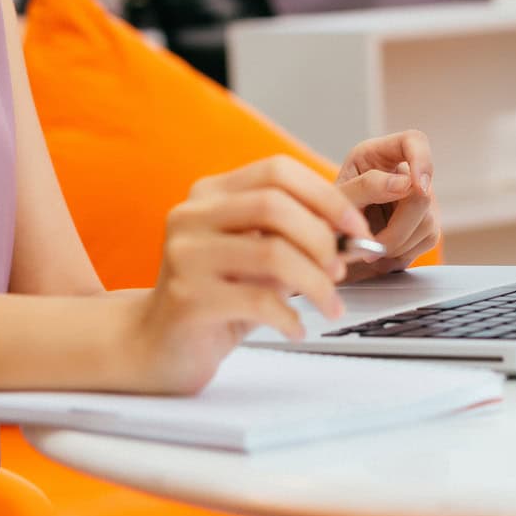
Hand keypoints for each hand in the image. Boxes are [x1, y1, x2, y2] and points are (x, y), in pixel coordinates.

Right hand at [129, 155, 374, 393]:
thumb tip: (355, 229)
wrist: (159, 344)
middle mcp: (191, 215)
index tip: (356, 228)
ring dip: (315, 283)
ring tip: (329, 305)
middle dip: (322, 239)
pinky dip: (290, 317)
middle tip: (340, 272)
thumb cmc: (217, 297)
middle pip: (273, 205)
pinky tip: (295, 328)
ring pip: (270, 253)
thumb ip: (298, 237)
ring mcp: (184, 255)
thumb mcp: (258, 257)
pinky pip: (257, 301)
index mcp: (210, 194)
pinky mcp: (187, 298)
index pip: (276, 171)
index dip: (325, 196)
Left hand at [335, 130, 439, 278]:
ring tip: (370, 249)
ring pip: (427, 222)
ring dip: (397, 244)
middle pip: (422, 195)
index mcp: (379, 153)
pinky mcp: (427, 223)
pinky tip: (383, 252)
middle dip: (397, 228)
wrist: (335, 235)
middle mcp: (406, 172)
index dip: (422, 160)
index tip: (417, 187)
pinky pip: (427, 240)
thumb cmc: (331, 208)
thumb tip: (405, 184)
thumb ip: (366, 186)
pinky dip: (404, 252)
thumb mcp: (338, 195)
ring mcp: (421, 197)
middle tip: (372, 244)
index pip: (414, 141)